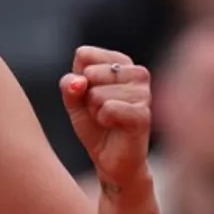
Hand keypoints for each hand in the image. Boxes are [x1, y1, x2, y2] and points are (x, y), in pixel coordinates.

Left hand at [60, 46, 151, 190]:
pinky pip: (108, 108)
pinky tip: (115, 127)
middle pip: (89, 72)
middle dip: (86, 96)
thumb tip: (80, 81)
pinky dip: (103, 120)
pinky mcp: (143, 113)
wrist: (111, 159)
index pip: (84, 54)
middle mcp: (137, 72)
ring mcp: (144, 92)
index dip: (78, 79)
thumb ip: (69, 85)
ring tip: (108, 120)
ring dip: (95, 111)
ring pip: (97, 93)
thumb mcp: (74, 101)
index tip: (90, 95)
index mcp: (121, 62)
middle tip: (100, 111)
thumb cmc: (95, 125)